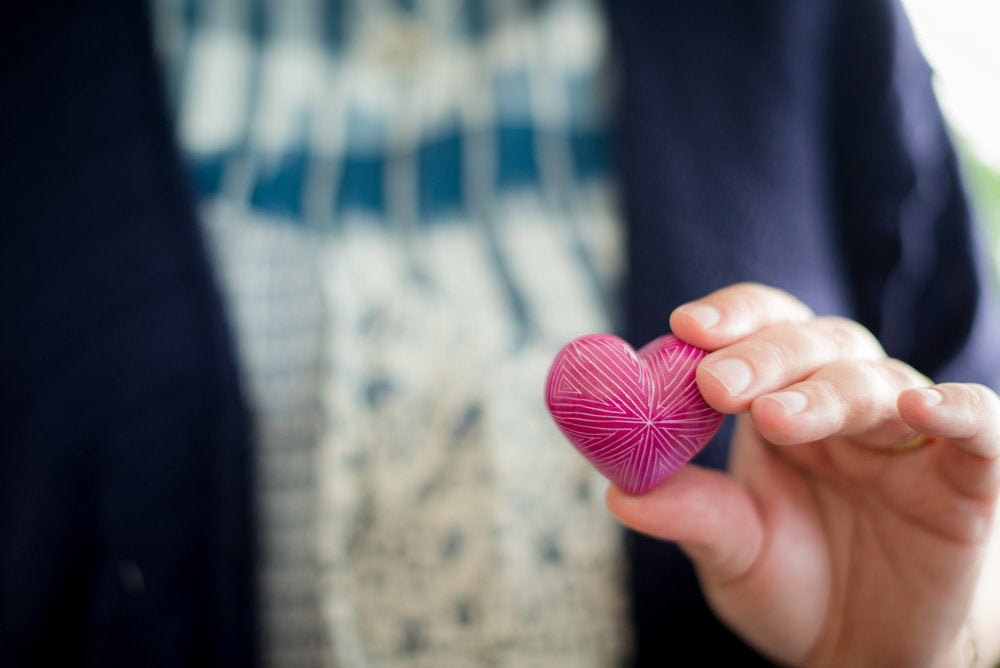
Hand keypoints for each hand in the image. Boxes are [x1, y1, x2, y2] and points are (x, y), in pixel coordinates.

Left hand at [606, 283, 999, 666]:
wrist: (866, 653)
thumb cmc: (794, 586)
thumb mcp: (731, 550)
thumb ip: (690, 514)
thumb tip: (618, 491)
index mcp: (781, 405)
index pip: (763, 331)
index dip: (732, 320)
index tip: (685, 326)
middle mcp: (843, 408)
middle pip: (814, 346)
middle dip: (763, 357)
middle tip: (716, 384)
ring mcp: (905, 441)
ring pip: (877, 383)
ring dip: (825, 391)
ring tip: (774, 418)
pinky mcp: (967, 482)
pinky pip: (980, 430)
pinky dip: (958, 410)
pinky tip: (922, 406)